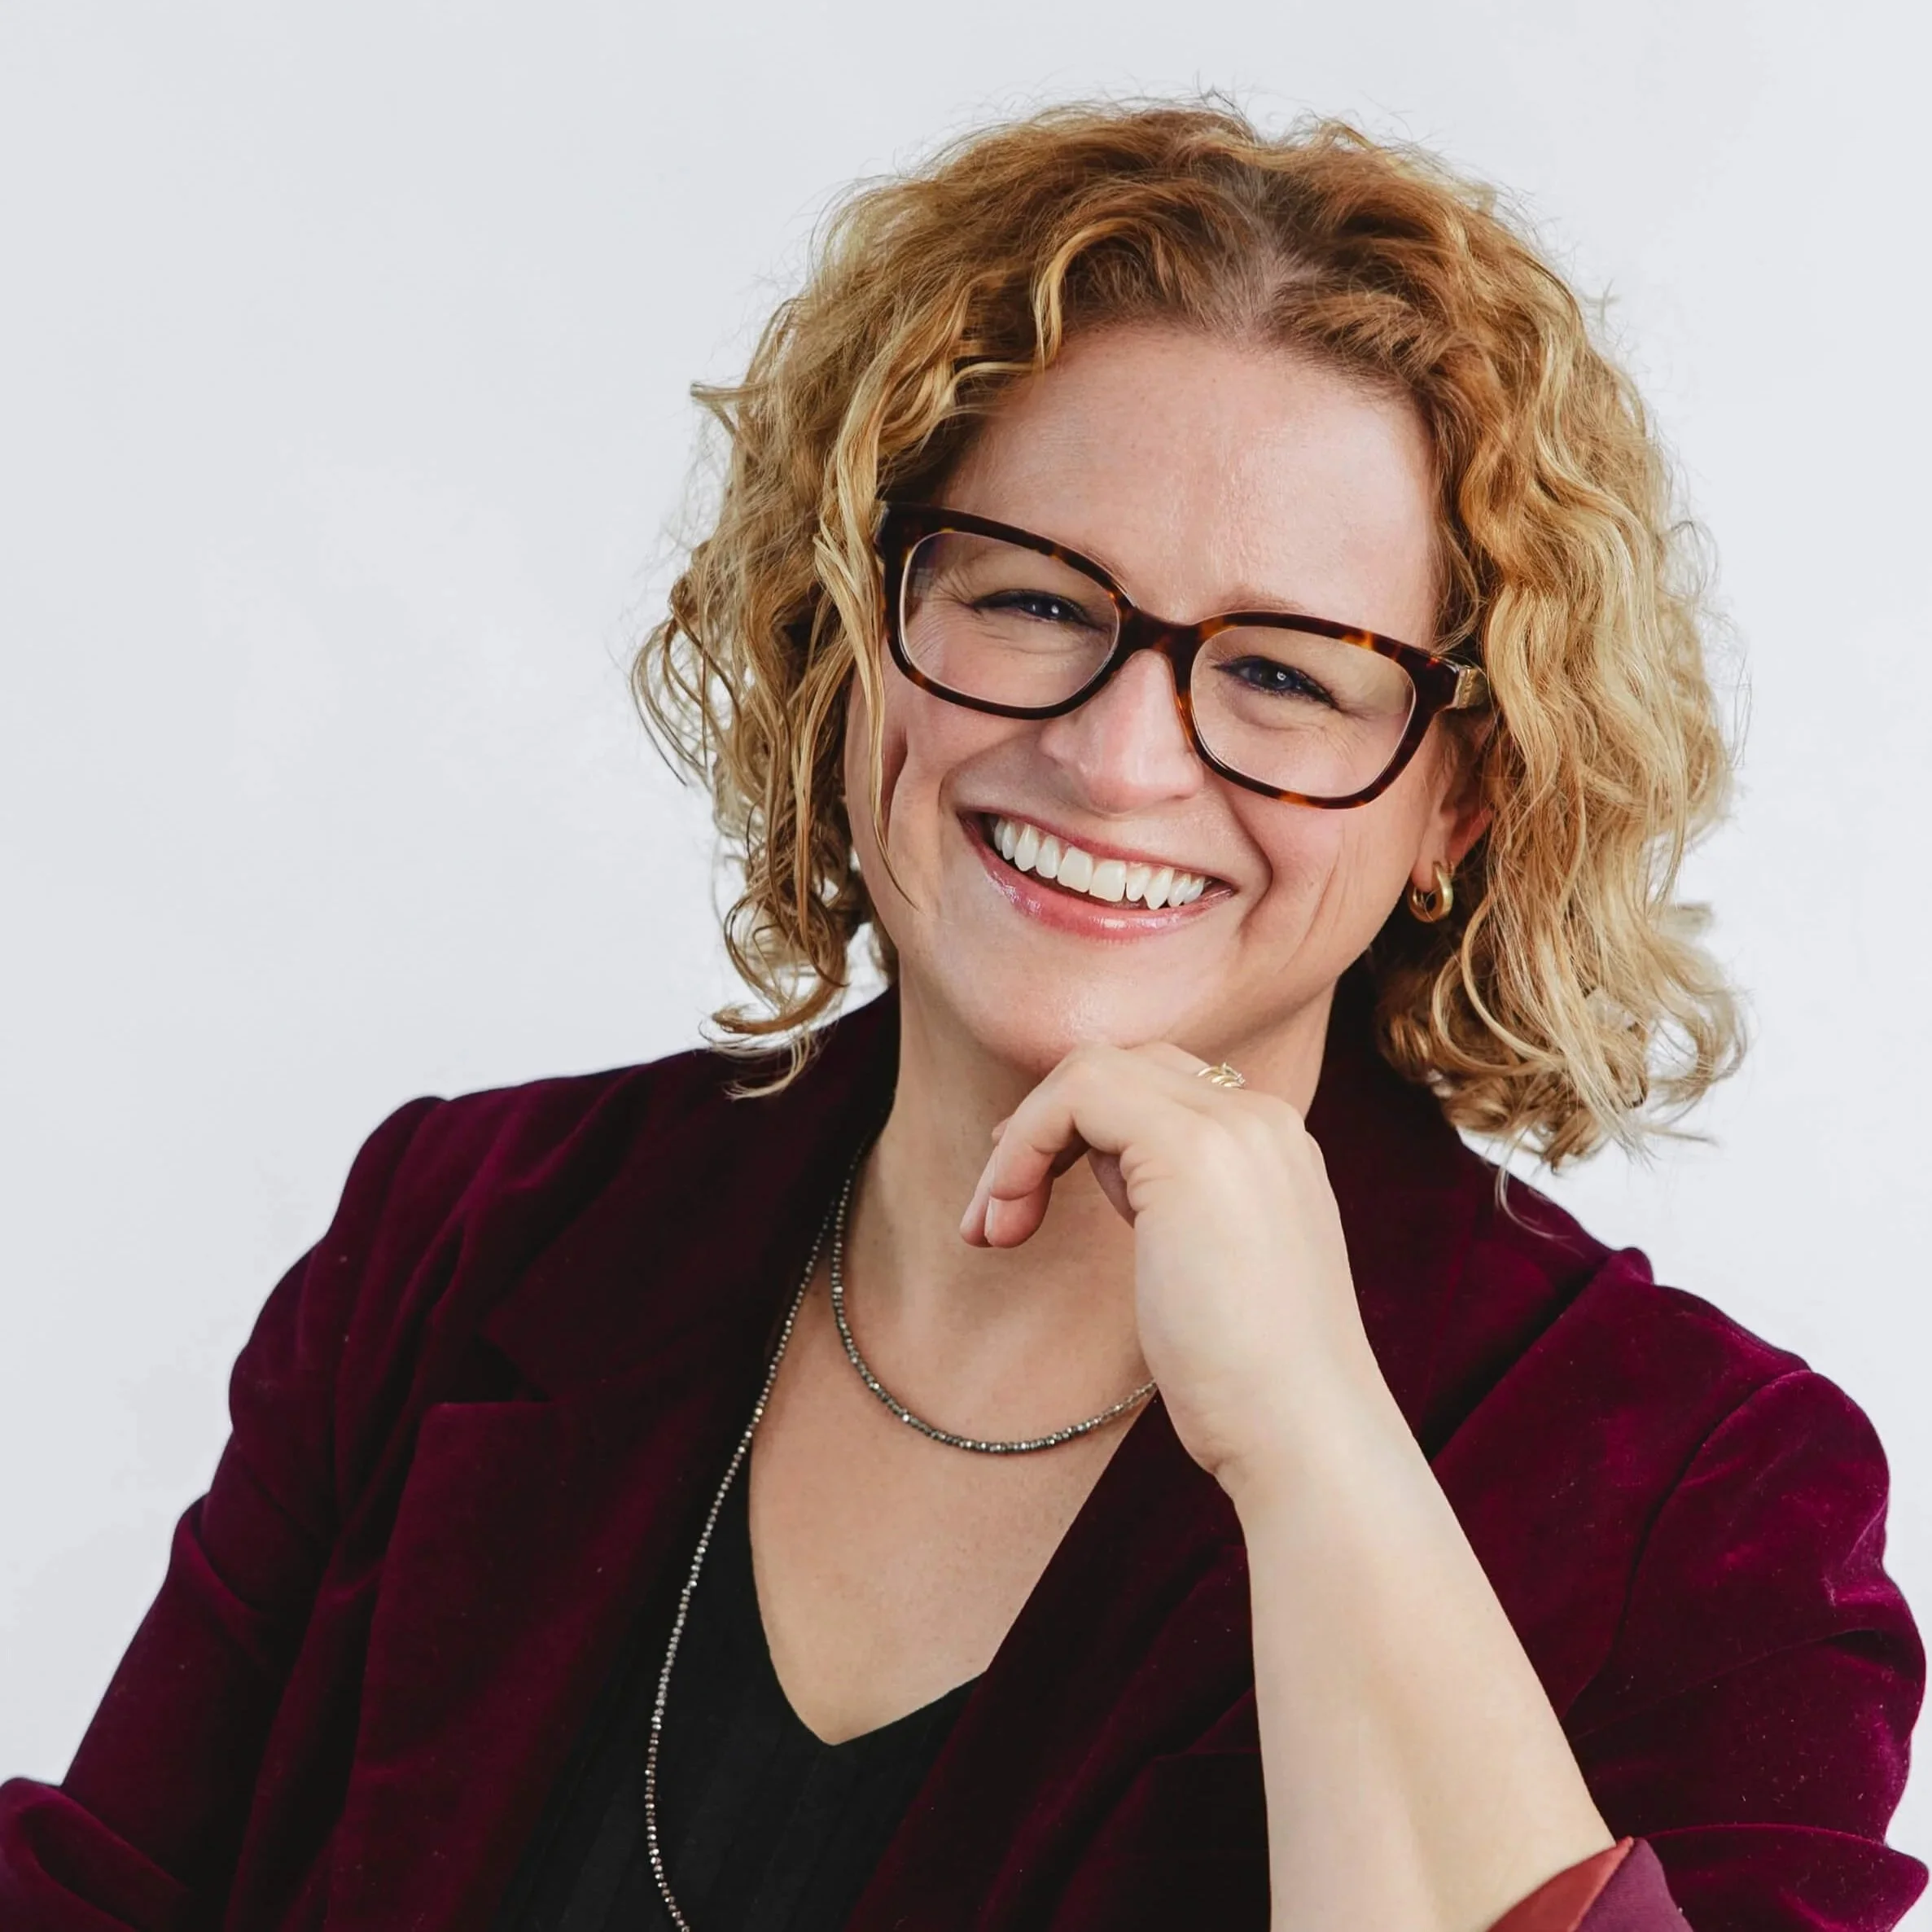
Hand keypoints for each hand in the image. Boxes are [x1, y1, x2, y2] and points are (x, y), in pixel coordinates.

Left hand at [958, 1042, 1388, 1492]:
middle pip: (1121, 1065)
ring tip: (991, 1228)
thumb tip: (1098, 1159)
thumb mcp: (1209, 1263)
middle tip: (996, 1213)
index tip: (1025, 1200)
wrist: (1305, 1436)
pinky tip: (1009, 1217)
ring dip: (1021, 1142)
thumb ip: (1172, 1198)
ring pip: (1090, 1069)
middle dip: (1042, 1126)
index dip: (1076, 1131)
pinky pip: (1075, 1095)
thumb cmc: (1251, 1381)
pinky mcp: (1189, 1148)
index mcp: (1273, 1144)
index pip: (1156, 1086)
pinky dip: (1023, 1146)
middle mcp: (1261, 1118)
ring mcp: (1232, 1125)